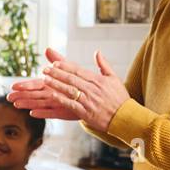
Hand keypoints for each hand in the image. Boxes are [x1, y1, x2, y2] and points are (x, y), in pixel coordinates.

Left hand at [8, 47, 129, 131]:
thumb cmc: (120, 98)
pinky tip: (52, 95)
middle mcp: (92, 89)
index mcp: (98, 80)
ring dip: (56, 84)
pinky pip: (71, 104)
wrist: (125, 117)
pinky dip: (61, 99)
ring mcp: (88, 101)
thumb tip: (97, 52)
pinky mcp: (86, 112)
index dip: (65, 66)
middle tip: (44, 69)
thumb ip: (104, 65)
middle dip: (56, 73)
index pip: (78, 71)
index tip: (55, 63)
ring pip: (69, 90)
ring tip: (45, 79)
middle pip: (71, 79)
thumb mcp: (114, 79)